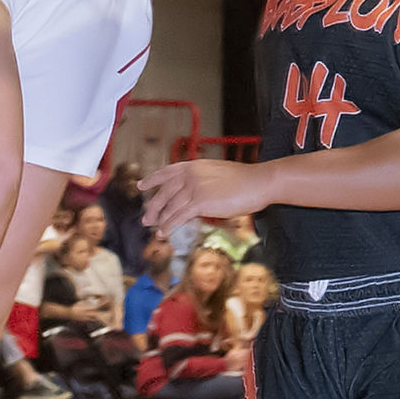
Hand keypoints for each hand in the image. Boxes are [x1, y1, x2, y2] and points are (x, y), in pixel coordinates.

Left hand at [142, 154, 270, 228]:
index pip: (167, 171)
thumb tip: (192, 195)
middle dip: (153, 206)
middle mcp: (190, 175)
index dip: (152, 179)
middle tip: (146, 218)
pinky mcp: (200, 202)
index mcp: (194, 166)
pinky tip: (164, 233)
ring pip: (170, 207)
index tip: (142, 185)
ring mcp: (194, 188)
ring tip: (155, 230)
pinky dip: (169, 226)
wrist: (258, 182)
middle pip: (164, 192)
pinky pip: (178, 217)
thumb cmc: (244, 180)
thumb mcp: (217, 174)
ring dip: (160, 220)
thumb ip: (201, 181)